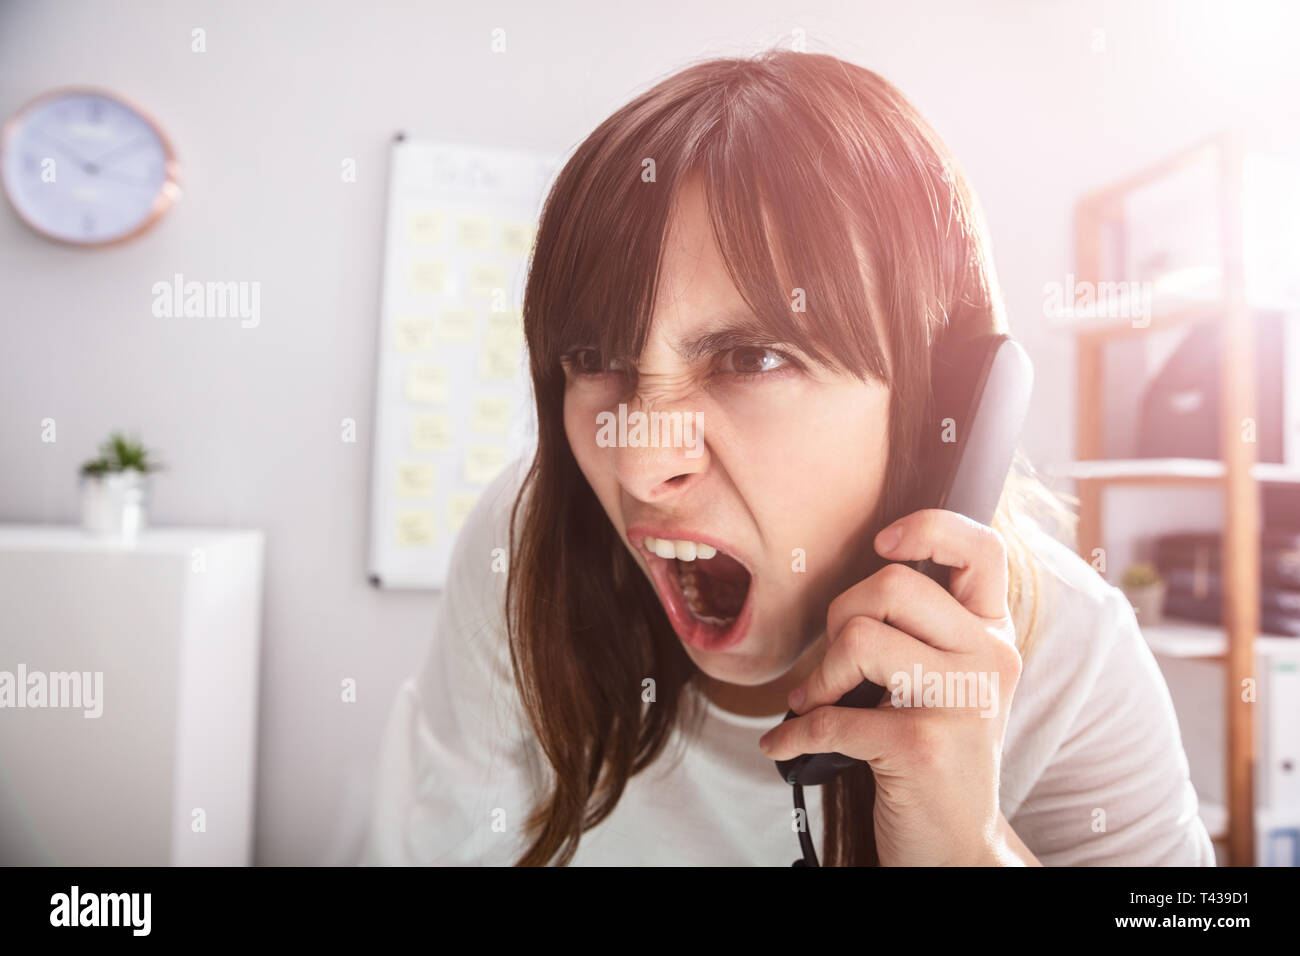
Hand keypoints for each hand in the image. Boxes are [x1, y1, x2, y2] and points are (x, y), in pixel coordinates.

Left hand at [759, 509, 1029, 865]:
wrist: (957, 845)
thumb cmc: (936, 751)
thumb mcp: (950, 679)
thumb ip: (924, 625)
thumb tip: (859, 575)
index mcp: (995, 633)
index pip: (982, 546)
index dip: (927, 527)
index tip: (883, 544)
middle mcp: (990, 660)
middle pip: (892, 586)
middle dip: (840, 618)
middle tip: (833, 664)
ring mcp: (961, 705)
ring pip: (861, 638)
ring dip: (817, 676)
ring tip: (813, 702)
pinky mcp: (922, 748)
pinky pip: (830, 717)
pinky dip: (792, 735)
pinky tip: (785, 747)